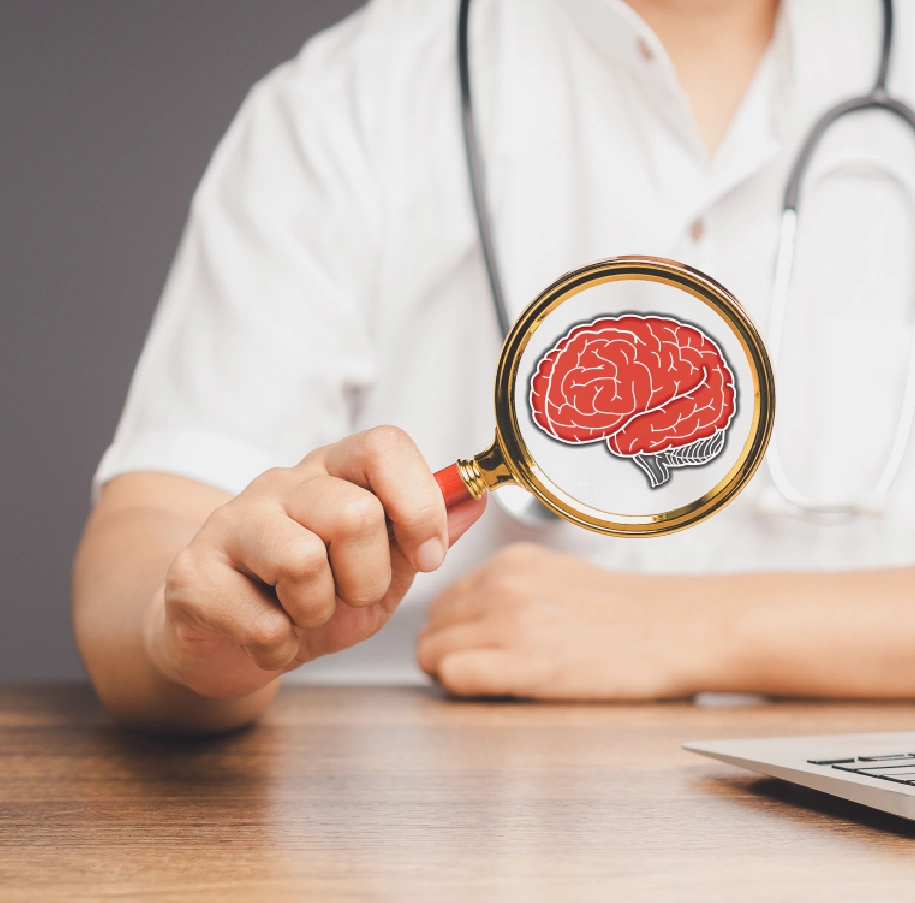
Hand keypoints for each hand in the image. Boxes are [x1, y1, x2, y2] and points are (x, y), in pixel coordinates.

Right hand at [145, 426, 485, 698]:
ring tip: (303, 614)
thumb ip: (427, 533)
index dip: (418, 501)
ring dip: (318, 612)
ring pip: (303, 562)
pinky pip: (263, 620)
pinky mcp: (193, 572)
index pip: (384, 445)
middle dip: (368, 579)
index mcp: (335, 472)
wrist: (230, 638)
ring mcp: (232, 522)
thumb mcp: (384, 567)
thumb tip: (478, 499)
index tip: (427, 554)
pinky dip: (280, 647)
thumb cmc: (312, 597)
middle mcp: (282, 484)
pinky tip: (268, 637)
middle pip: (354, 514)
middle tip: (348, 596)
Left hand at [417, 543, 714, 699]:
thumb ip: (505, 588)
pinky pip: (453, 674)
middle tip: (480, 669)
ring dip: (452, 671)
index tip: (469, 647)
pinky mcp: (527, 660)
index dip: (450, 631)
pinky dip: (464, 687)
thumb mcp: (555, 576)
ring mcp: (512, 619)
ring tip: (495, 679)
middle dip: (445, 652)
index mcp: (510, 562)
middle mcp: (504, 583)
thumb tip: (464, 618)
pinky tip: (499, 687)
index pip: (441, 600)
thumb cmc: (625, 613)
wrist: (676, 629)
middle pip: (430, 626)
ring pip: (432, 651)